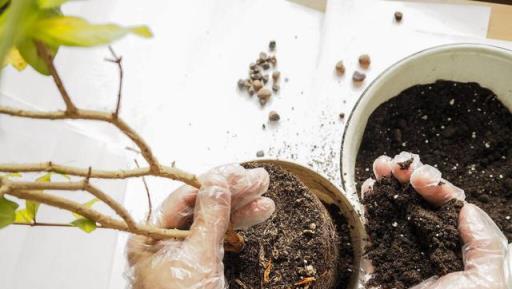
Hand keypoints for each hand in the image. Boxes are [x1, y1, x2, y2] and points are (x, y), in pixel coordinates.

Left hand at [126, 164, 275, 288]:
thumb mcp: (198, 259)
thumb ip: (209, 219)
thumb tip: (217, 184)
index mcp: (148, 238)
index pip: (182, 197)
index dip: (213, 181)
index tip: (238, 172)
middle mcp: (163, 242)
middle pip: (200, 206)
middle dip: (232, 192)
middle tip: (258, 180)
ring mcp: (182, 254)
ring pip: (212, 221)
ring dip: (240, 208)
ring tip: (265, 197)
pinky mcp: (198, 265)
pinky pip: (217, 238)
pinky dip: (238, 227)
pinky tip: (256, 215)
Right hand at [363, 152, 510, 288]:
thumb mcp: (488, 282)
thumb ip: (486, 243)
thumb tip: (467, 208)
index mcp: (460, 247)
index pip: (450, 204)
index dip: (437, 185)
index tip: (424, 180)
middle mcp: (431, 242)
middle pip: (421, 198)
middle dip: (409, 175)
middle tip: (398, 166)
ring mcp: (403, 246)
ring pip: (396, 204)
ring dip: (388, 181)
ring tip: (381, 167)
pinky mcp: (379, 255)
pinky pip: (375, 223)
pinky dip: (370, 202)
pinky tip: (368, 186)